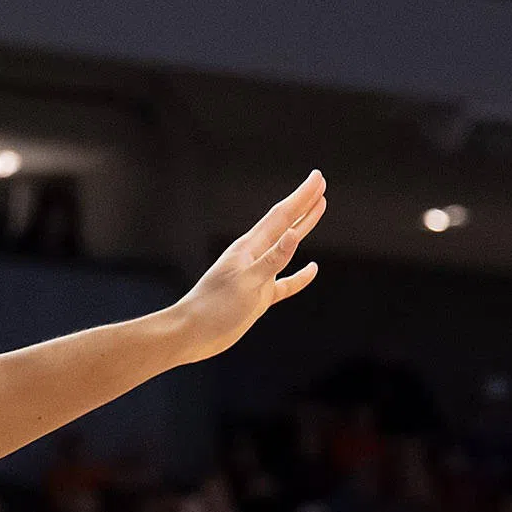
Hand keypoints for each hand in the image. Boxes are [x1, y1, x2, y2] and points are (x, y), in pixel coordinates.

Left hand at [163, 173, 326, 363]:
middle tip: (321, 185)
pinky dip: (300, 275)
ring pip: (287, 247)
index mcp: (250, 248)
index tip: (318, 178)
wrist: (191, 333)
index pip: (282, 216)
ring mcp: (257, 276)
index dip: (302, 196)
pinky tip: (312, 269)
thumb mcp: (247, 283)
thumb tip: (294, 235)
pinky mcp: (258, 296)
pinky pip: (285, 282)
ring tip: (318, 209)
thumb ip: (272, 260)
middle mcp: (254, 256)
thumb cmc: (214, 308)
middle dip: (304, 204)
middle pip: (285, 224)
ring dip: (303, 228)